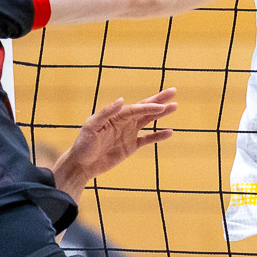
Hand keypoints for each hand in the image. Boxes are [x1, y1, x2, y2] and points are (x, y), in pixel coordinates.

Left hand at [53, 89, 178, 193]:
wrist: (82, 164)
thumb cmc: (83, 144)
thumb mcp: (91, 127)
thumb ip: (106, 113)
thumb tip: (122, 100)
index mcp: (115, 116)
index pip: (135, 109)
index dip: (148, 107)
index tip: (161, 106)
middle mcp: (124, 122)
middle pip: (144, 109)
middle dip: (158, 100)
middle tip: (173, 91)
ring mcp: (128, 133)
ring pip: (148, 120)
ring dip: (161, 114)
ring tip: (174, 106)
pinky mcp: (131, 146)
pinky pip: (148, 139)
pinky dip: (158, 135)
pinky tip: (169, 131)